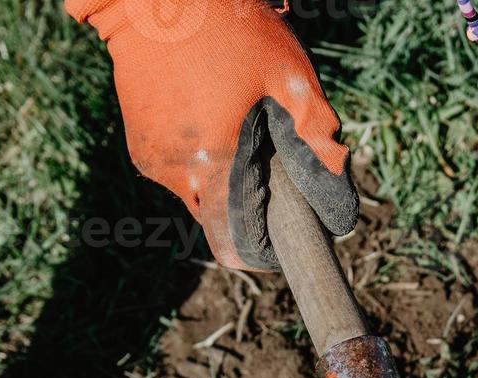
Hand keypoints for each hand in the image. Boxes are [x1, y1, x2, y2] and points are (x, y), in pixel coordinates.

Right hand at [67, 0, 356, 269]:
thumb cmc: (227, 26)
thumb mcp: (289, 75)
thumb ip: (317, 136)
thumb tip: (339, 189)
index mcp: (210, 165)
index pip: (232, 247)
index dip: (262, 251)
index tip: (284, 237)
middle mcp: (172, 172)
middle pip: (219, 220)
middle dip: (249, 206)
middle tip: (274, 164)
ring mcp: (149, 157)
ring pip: (198, 193)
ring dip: (226, 177)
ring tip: (243, 124)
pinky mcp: (138, 139)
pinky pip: (179, 168)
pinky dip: (203, 156)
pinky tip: (216, 113)